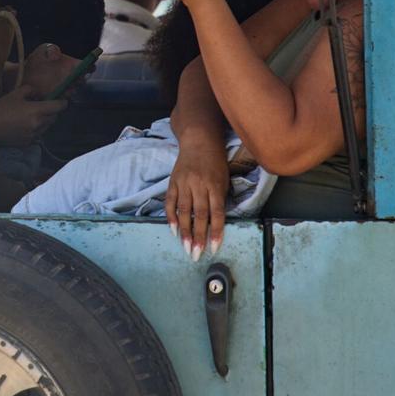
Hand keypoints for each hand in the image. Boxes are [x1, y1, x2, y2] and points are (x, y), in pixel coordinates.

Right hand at [0, 85, 67, 146]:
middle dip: (52, 112)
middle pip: (54, 118)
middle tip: (45, 106)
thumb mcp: (14, 94)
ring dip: (44, 121)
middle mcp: (38, 124)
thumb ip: (29, 90)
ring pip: (46, 127)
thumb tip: (37, 92)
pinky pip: (37, 135)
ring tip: (34, 115)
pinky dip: (35, 129)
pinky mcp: (27, 143)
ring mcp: (33, 135)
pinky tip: (25, 125)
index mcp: (36, 111)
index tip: (63, 100)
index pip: (57, 107)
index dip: (62, 103)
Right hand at [164, 132, 229, 260]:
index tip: (213, 248)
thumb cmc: (215, 162)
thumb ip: (220, 199)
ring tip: (186, 247)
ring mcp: (184, 183)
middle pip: (199, 215)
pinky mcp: (173, 181)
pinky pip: (170, 202)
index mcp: (215, 185)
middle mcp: (199, 185)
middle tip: (196, 255)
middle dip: (198, 237)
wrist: (198, 140)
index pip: (216, 213)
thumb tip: (216, 223)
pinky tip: (172, 230)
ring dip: (184, 231)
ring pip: (183, 211)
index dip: (215, 232)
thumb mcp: (224, 179)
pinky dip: (170, 216)